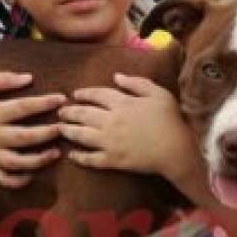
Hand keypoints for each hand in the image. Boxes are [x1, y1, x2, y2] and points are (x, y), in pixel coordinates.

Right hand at [0, 72, 64, 188]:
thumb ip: (4, 78)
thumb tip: (30, 78)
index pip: (22, 108)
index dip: (44, 103)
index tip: (61, 98)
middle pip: (23, 137)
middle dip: (46, 133)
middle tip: (63, 128)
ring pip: (16, 163)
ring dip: (38, 160)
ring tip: (55, 153)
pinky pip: (3, 179)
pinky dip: (18, 181)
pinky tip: (32, 174)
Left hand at [57, 74, 198, 182]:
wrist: (176, 150)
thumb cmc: (170, 120)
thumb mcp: (158, 94)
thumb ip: (137, 83)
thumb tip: (116, 76)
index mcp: (122, 103)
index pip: (96, 94)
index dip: (84, 93)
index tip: (75, 94)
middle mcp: (111, 121)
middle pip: (83, 114)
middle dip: (69, 112)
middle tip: (60, 112)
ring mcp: (109, 142)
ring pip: (82, 135)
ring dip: (68, 131)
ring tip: (60, 129)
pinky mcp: (112, 160)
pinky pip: (91, 159)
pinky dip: (79, 157)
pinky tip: (72, 155)